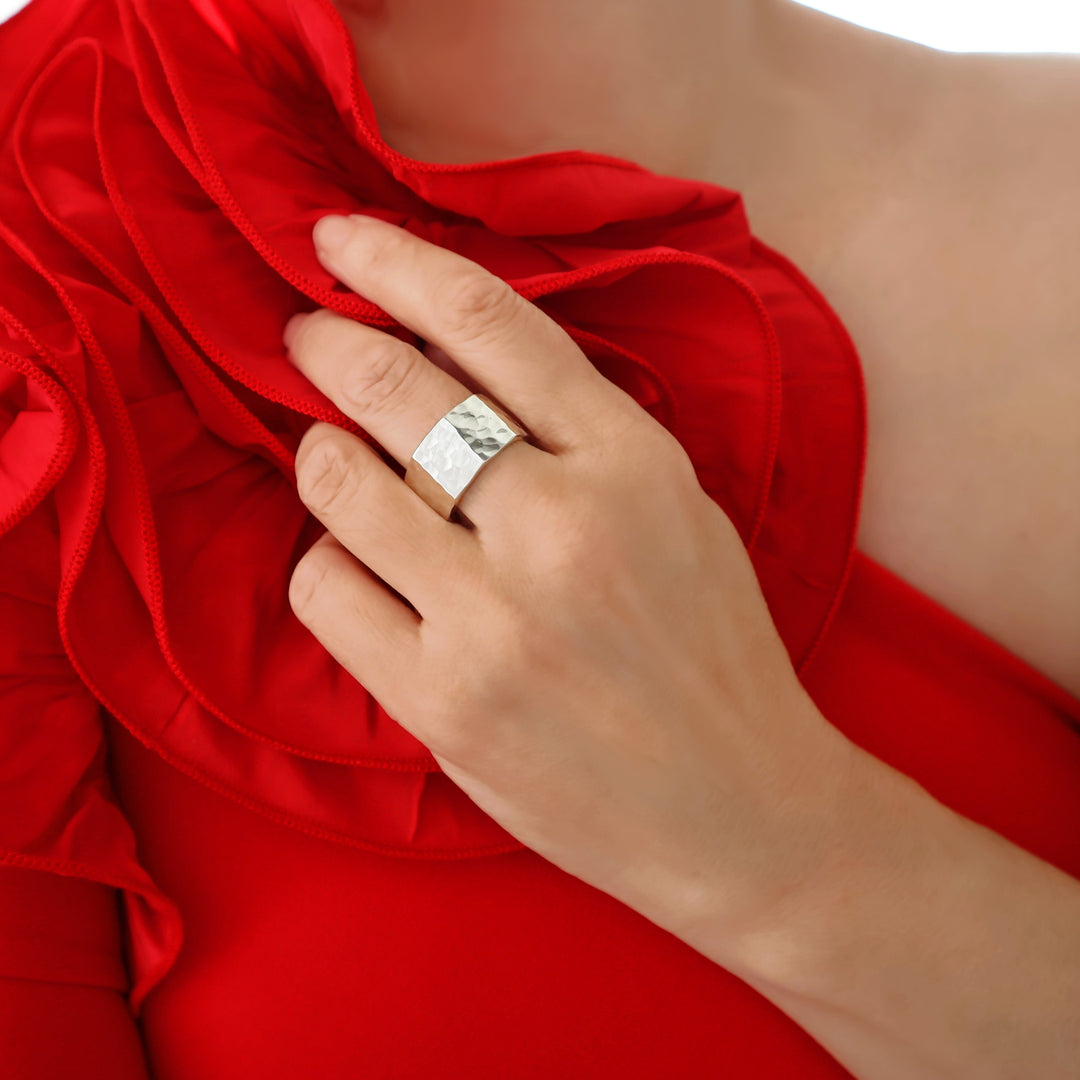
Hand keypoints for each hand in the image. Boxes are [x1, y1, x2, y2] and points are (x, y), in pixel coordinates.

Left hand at [282, 212, 855, 945]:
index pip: (493, 323)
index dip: (398, 262)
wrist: (740, 808)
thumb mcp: (677, 511)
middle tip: (303, 334)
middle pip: (398, 389)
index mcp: (633, 464)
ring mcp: (496, 621)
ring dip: (319, 454)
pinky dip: (327, 562)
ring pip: (340, 484)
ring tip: (332, 459)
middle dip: (328, 343)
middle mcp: (562, 527)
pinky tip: (358, 567)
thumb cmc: (710, 651)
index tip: (337, 240)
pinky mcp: (443, 705)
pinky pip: (325, 590)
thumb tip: (452, 365)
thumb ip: (580, 436)